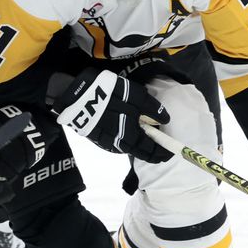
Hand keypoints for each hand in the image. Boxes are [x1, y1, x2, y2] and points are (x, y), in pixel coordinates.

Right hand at [50, 67, 170, 162]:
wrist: (77, 96)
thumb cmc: (111, 95)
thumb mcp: (136, 97)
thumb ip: (153, 109)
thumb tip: (166, 120)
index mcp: (131, 137)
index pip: (151, 151)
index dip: (162, 152)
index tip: (170, 152)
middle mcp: (119, 145)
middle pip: (139, 153)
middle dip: (151, 152)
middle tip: (159, 149)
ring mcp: (107, 143)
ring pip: (128, 148)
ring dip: (138, 146)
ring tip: (145, 140)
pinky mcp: (98, 137)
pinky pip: (117, 143)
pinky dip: (127, 141)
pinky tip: (129, 133)